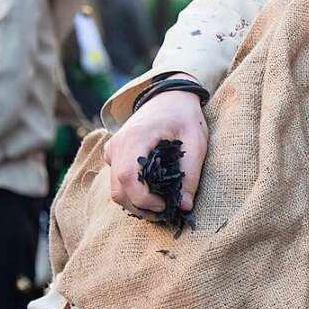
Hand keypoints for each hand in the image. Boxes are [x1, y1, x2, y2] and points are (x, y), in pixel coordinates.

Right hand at [104, 73, 207, 216]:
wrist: (169, 95)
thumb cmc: (184, 116)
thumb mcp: (196, 142)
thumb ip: (190, 174)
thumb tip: (184, 206)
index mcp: (136, 137)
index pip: (128, 177)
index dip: (144, 199)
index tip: (166, 206)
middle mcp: (117, 145)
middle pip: (118, 189)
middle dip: (141, 207)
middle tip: (166, 212)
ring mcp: (112, 149)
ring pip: (115, 188)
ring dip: (136, 203)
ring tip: (161, 206)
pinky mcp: (114, 153)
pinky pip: (117, 180)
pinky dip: (132, 192)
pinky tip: (153, 194)